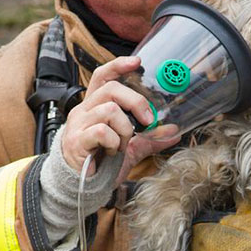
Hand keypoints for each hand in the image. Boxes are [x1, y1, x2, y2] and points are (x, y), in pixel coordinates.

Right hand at [61, 56, 177, 176]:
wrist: (82, 187)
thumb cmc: (102, 164)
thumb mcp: (130, 148)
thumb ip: (149, 139)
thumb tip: (174, 132)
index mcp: (95, 107)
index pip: (102, 76)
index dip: (118, 65)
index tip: (137, 62)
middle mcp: (84, 111)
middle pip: (111, 89)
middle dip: (136, 102)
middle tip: (147, 121)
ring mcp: (78, 125)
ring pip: (110, 110)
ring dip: (125, 129)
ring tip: (122, 144)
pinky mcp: (77, 141)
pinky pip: (102, 131)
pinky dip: (114, 142)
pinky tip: (112, 152)